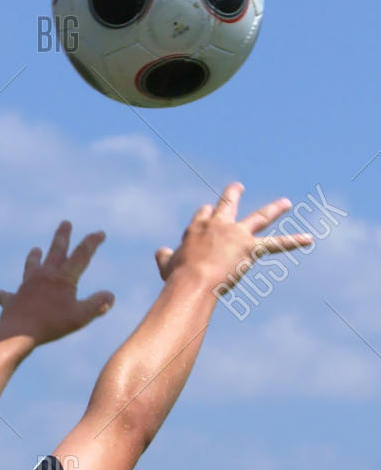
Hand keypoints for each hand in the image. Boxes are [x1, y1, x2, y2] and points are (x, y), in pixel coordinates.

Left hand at [0, 221, 113, 347]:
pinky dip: (7, 295)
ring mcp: (26, 286)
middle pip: (55, 252)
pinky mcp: (12, 299)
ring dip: (34, 257)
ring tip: (36, 250)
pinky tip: (1, 294)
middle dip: (62, 236)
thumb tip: (110, 296)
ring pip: (31, 266)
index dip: (92, 243)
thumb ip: (97, 305)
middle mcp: (44, 276)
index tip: (100, 233)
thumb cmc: (51, 324)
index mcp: (63, 278)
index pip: (81, 255)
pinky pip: (9, 295)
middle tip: (65, 223)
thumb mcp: (80, 317)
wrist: (17, 332)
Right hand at [155, 182, 313, 289]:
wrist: (193, 282)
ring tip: (286, 203)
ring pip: (259, 217)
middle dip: (233, 194)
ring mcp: (237, 234)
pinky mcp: (251, 248)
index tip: (205, 217)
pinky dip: (293, 241)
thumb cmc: (178, 277)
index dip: (205, 216)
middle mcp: (219, 225)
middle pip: (228, 203)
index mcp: (197, 227)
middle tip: (238, 187)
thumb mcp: (167, 266)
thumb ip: (165, 258)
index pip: (204, 214)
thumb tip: (160, 251)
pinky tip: (308, 239)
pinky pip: (277, 244)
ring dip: (274, 209)